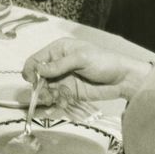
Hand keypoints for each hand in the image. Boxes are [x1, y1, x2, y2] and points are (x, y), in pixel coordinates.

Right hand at [23, 38, 151, 100]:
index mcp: (58, 50)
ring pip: (46, 89)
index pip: (36, 59)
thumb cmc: (103, 62)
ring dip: (48, 96)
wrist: (123, 79)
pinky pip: (57, 98)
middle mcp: (58, 64)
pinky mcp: (70, 92)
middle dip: (39, 87)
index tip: (32, 81)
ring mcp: (63, 79)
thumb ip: (59, 65)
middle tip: (46, 96)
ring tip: (55, 100)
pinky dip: (58, 102)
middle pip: (39, 77)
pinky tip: (65, 103)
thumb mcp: (81, 59)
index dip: (31, 70)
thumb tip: (38, 70)